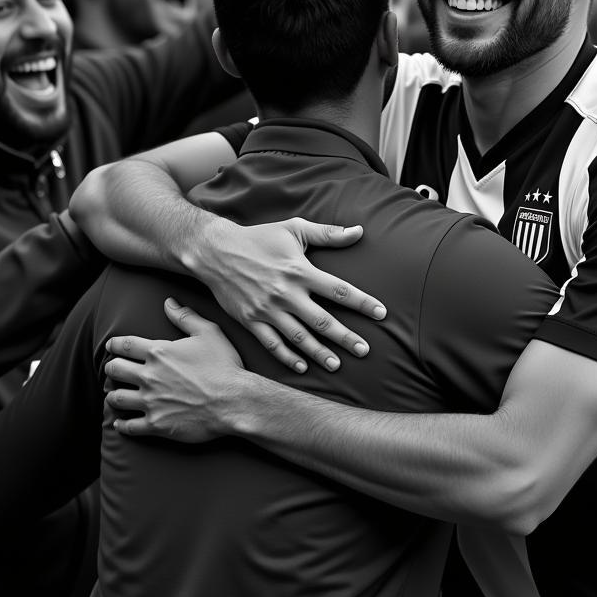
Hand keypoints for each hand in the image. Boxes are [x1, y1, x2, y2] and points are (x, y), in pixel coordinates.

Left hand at [104, 298, 246, 441]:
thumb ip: (186, 317)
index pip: (125, 345)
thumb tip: (168, 302)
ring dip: (113, 395)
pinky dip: (121, 425)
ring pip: (116, 398)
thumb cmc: (224, 366)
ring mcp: (150, 402)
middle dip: (112, 367)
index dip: (115, 344)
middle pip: (115, 369)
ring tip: (115, 395)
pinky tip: (121, 422)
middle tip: (114, 369)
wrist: (234, 402)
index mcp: (159, 352)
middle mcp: (149, 376)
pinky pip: (128, 426)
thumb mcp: (209, 333)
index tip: (113, 346)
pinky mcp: (156, 424)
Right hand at [196, 217, 385, 372]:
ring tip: (338, 365)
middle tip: (364, 350)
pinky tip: (303, 368)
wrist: (215, 251)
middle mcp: (285, 293)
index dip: (362, 302)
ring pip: (298, 337)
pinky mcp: (250, 320)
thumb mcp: (294, 229)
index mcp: (300, 271)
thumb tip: (359, 231)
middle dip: (345, 337)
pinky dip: (287, 358)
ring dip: (319, 352)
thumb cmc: (259, 238)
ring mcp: (267, 309)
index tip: (381, 314)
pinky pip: (272, 344)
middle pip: (322, 320)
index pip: (338, 290)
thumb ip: (328, 233)